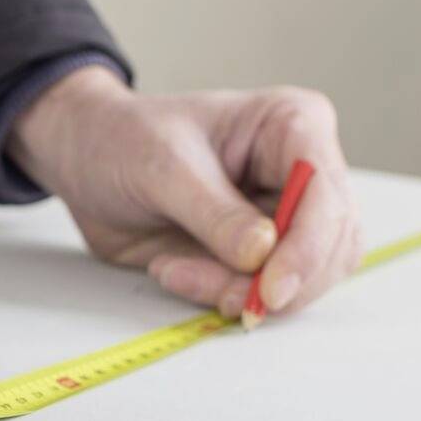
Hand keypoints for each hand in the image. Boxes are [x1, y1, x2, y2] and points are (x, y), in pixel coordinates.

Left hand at [9, 66, 360, 319]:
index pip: (326, 194)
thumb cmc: (125, 139)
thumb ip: (214, 213)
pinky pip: (265, 292)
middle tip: (217, 294)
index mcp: (293, 125)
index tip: (269, 290)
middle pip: (331, 246)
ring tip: (179, 273)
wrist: (89, 160)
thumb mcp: (162, 167)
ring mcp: (287, 215)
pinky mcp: (263, 253)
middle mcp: (302, 171)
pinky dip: (225, 296)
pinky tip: (177, 272)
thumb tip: (262, 254)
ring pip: (305, 279)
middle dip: (276, 281)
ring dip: (243, 293)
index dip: (307, 248)